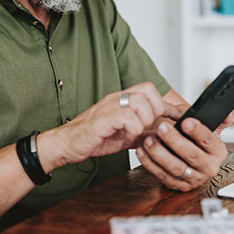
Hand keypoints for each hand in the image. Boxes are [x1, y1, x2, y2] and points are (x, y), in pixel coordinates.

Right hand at [40, 82, 179, 169]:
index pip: (149, 88)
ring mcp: (109, 106)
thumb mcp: (125, 135)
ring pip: (141, 103)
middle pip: (148, 91)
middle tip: (145, 127)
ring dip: (143, 122)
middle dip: (154, 113)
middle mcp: (116, 98)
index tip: (165, 121)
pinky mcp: (103, 119)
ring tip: (133, 133)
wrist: (68, 144)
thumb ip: (142, 133)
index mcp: (122, 99)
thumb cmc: (94, 137)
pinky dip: (133, 130)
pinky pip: (129, 118)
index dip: (162, 105)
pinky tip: (124, 136)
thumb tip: (161, 136)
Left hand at [135, 117, 228, 191]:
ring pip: (175, 167)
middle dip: (174, 140)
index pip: (209, 141)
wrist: (191, 155)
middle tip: (162, 127)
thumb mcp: (212, 127)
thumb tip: (229, 112)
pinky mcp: (179, 185)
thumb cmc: (199, 140)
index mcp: (218, 151)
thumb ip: (221, 118)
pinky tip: (142, 151)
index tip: (186, 121)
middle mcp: (208, 167)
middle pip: (191, 155)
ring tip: (149, 139)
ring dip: (160, 153)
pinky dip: (150, 163)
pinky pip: (162, 175)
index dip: (198, 131)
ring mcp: (193, 178)